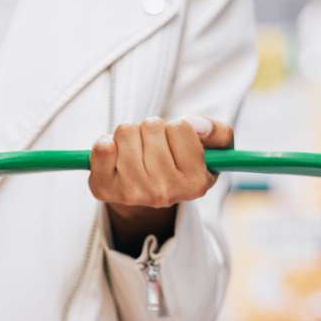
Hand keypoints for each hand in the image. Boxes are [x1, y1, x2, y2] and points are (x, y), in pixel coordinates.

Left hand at [90, 116, 233, 254]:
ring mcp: (132, 194)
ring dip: (130, 134)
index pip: (181, 127)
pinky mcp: (104, 190)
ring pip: (126, 131)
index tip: (175, 147)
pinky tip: (114, 154)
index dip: (176, 129)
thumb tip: (196, 125)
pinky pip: (102, 148)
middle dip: (151, 130)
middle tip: (152, 149)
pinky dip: (106, 142)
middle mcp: (164, 194)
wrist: (143, 195)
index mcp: (194, 184)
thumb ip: (218, 133)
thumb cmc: (178, 165)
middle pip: (152, 126)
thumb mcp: (212, 151)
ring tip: (135, 152)